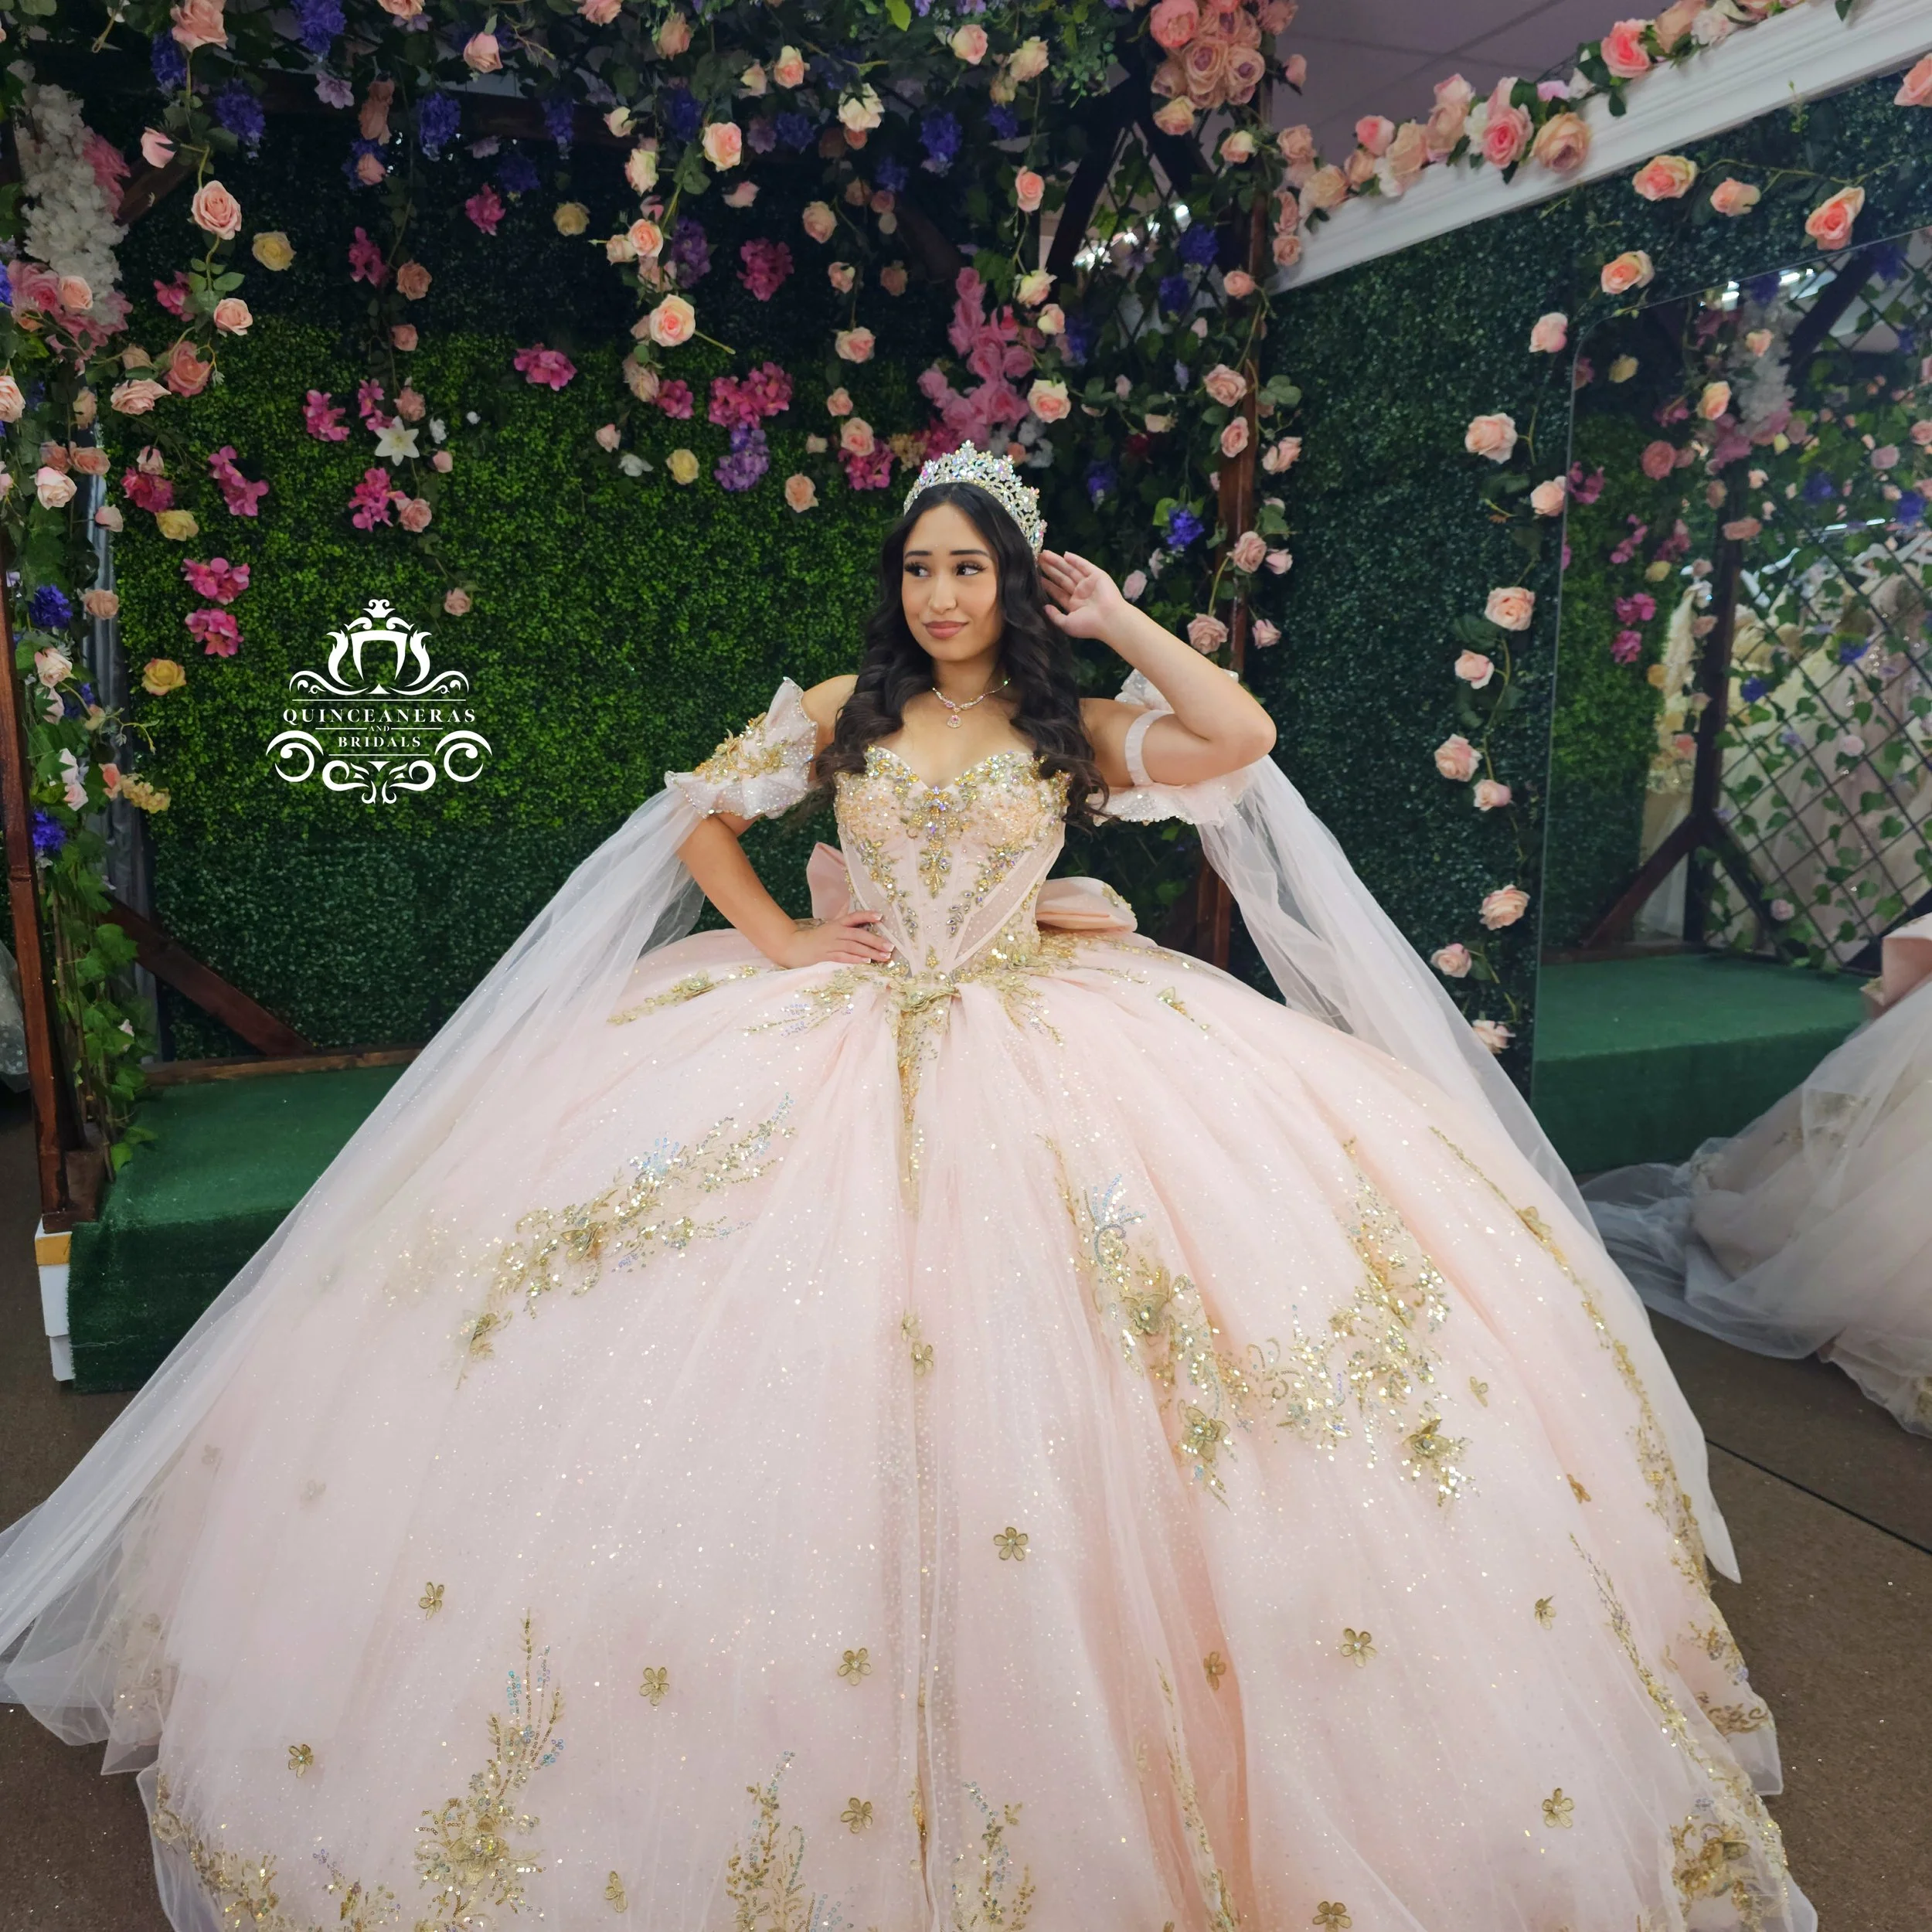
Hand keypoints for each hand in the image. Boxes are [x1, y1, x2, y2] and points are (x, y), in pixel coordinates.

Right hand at [771, 907, 893, 968]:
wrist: (794, 946)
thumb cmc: (817, 938)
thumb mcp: (831, 927)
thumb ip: (846, 925)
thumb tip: (863, 921)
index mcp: (838, 923)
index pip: (854, 916)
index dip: (867, 915)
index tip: (881, 916)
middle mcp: (836, 932)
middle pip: (858, 934)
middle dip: (876, 941)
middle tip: (890, 946)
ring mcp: (831, 944)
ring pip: (853, 947)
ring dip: (870, 952)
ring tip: (884, 957)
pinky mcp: (826, 955)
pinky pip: (843, 957)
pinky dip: (855, 959)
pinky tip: (866, 961)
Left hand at [1039, 549, 1128, 643]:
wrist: (1109, 619)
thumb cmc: (1088, 625)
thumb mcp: (1067, 624)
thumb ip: (1055, 616)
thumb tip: (1045, 608)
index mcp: (1074, 605)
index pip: (1058, 592)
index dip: (1047, 584)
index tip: (1036, 576)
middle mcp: (1081, 593)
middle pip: (1062, 578)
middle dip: (1050, 569)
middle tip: (1037, 560)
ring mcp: (1089, 584)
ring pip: (1070, 570)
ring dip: (1058, 562)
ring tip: (1044, 554)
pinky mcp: (1097, 575)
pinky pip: (1084, 565)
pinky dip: (1075, 560)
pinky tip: (1065, 555)